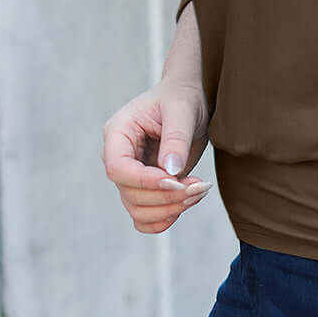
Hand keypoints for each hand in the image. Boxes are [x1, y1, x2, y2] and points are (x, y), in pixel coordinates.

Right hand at [101, 80, 211, 233]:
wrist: (188, 100)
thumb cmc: (182, 97)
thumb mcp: (182, 110)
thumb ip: (176, 139)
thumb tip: (171, 171)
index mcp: (118, 133)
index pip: (118, 168)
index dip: (145, 181)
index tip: (176, 180)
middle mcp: (118, 157)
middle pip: (129, 193)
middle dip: (166, 197)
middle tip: (199, 186)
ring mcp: (130, 176)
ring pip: (137, 210)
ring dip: (169, 209)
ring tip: (199, 190)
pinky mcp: (145, 188)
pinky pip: (144, 217)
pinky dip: (165, 219)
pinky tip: (188, 203)